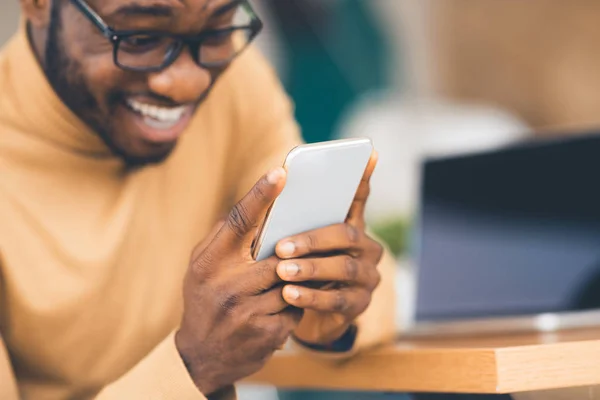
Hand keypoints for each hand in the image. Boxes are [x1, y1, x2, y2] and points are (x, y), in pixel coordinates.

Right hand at [175, 168, 301, 395]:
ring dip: (298, 278)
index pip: (238, 220)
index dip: (260, 194)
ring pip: (292, 281)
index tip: (281, 172)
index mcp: (210, 262)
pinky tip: (284, 305)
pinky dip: (296, 303)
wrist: (201, 357)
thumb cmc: (205, 300)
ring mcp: (247, 311)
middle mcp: (226, 285)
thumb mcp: (202, 267)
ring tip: (294, 277)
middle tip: (309, 238)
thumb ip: (224, 238)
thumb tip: (255, 205)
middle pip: (278, 253)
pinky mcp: (266, 333)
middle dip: (294, 249)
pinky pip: (296, 308)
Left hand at [275, 153, 383, 345]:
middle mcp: (366, 248)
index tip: (367, 152)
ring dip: (311, 268)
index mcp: (350, 226)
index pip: (358, 197)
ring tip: (282, 271)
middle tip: (281, 246)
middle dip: (312, 240)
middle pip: (346, 235)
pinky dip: (312, 296)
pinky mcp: (360, 304)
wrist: (304, 318)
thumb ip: (291, 222)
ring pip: (343, 267)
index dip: (362, 178)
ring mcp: (367, 276)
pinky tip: (289, 294)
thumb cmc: (297, 270)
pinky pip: (338, 299)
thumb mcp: (293, 245)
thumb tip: (273, 188)